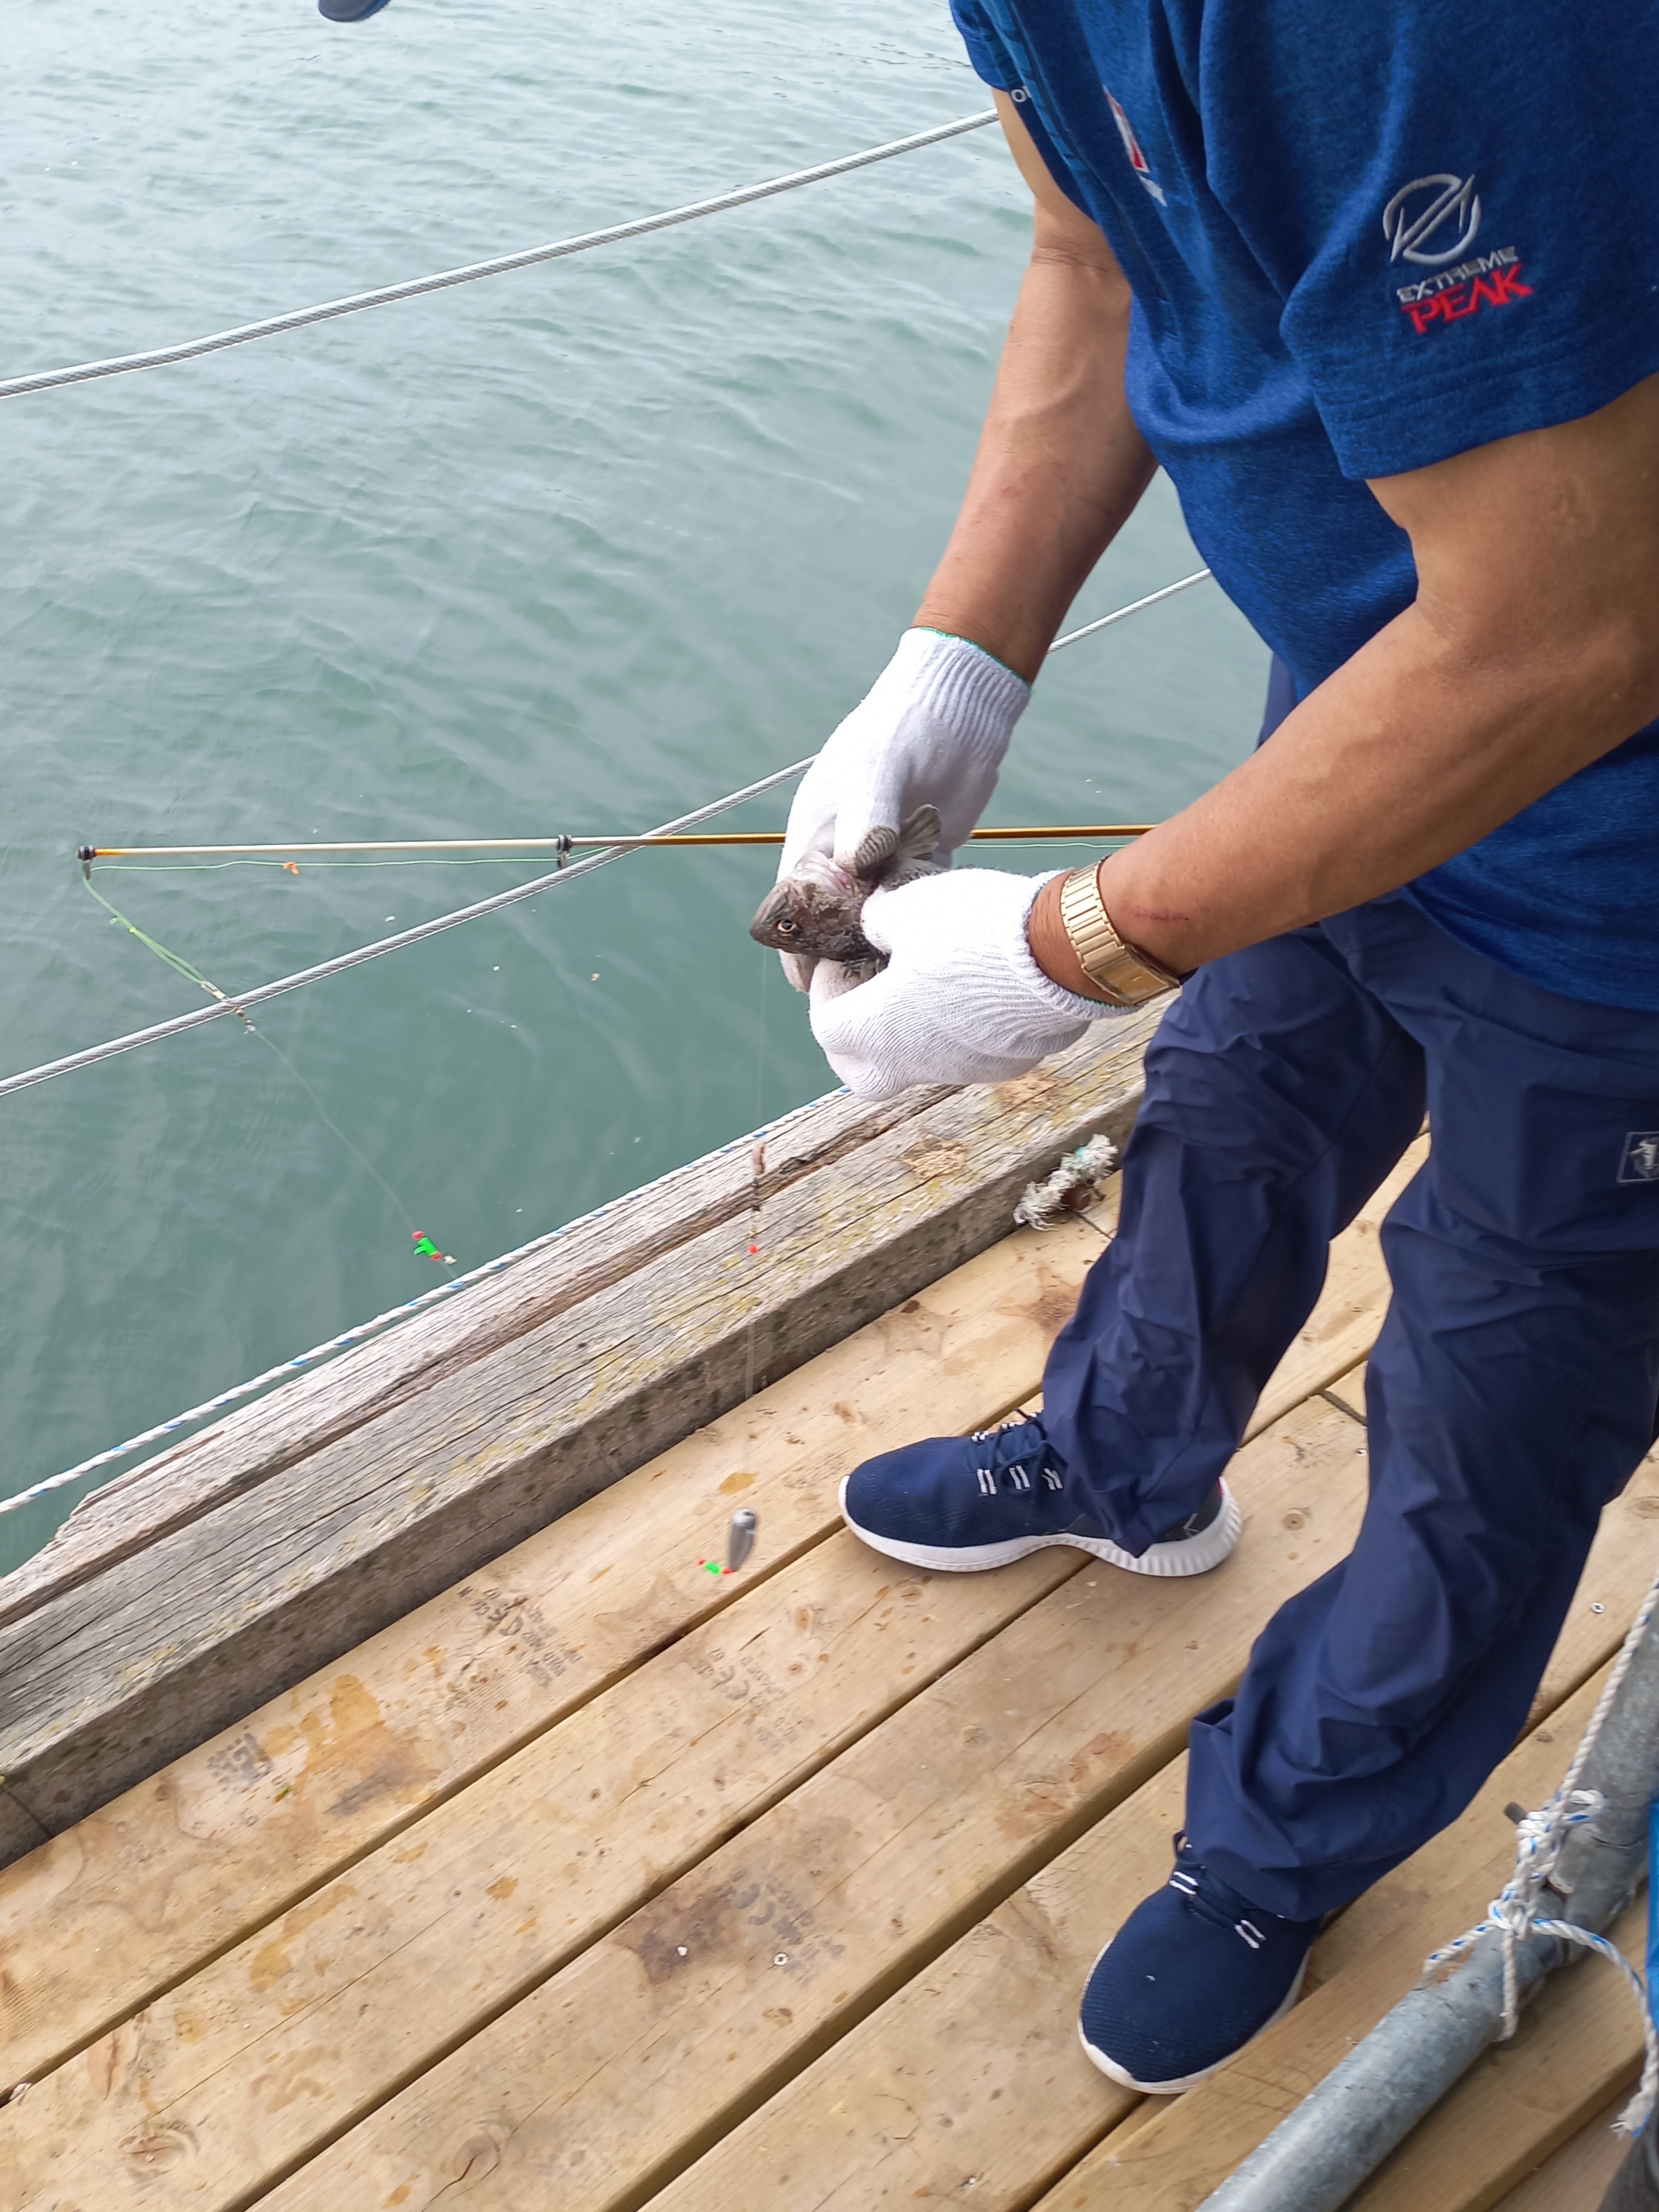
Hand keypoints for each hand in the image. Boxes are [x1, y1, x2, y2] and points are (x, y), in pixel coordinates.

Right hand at [776, 629, 1029, 988]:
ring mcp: (886, 855)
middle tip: (856, 999)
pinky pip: (916, 903)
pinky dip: (919, 927)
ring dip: (882, 947)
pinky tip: (932, 960)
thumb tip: (856, 866)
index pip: (795, 900)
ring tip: (894, 992)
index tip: (807, 984)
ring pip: (878, 916)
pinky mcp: (925, 855)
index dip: (797, 944)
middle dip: (841, 955)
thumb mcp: (875, 769)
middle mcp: (847, 850)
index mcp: (817, 833)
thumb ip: (864, 818)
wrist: (958, 706)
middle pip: (835, 918)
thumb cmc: (903, 728)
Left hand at [808, 868, 1130, 1097]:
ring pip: (917, 1067)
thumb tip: (874, 924)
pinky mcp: (1006, 1067)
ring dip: (909, 1035)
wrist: (1063, 953)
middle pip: (861, 1076)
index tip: (841, 959)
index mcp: (878, 1028)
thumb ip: (879, 919)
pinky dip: (957, 1034)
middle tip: (864, 1001)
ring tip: (925, 985)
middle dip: (854, 1043)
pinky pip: (967, 1058)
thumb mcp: (910, 904)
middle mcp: (915, 1062)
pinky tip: (974, 993)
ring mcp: (962, 1070)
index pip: (825, 1028)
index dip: (824, 992)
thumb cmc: (973, 927)